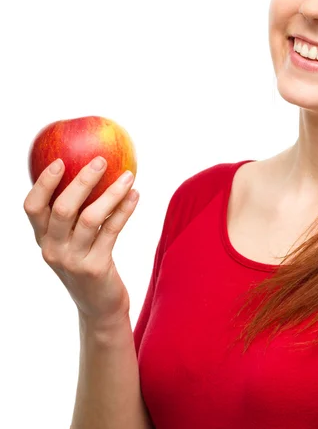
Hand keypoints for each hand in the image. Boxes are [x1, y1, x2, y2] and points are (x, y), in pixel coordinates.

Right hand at [23, 156, 139, 328]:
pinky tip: (135, 195)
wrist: (99, 307)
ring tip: (129, 175)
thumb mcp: (73, 242)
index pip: (32, 207)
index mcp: (44, 239)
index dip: (43, 183)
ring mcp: (73, 260)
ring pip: (91, 218)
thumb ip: (74, 215)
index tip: (59, 160)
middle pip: (62, 208)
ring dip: (111, 193)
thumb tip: (89, 169)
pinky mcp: (96, 268)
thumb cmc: (88, 264)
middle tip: (101, 160)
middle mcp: (53, 249)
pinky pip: (112, 230)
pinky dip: (124, 209)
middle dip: (82, 181)